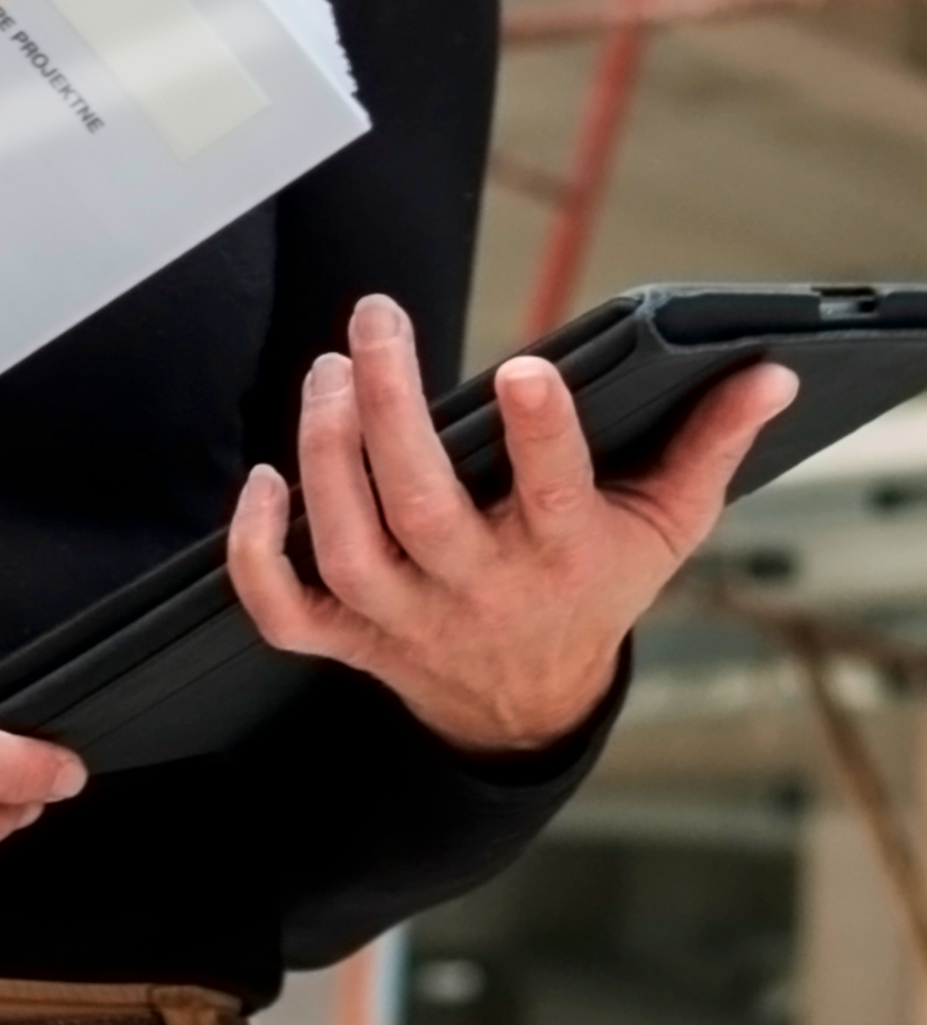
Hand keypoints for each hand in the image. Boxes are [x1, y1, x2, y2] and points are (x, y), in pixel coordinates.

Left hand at [225, 295, 792, 757]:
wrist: (532, 703)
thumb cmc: (597, 584)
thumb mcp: (667, 522)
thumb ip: (711, 445)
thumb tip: (767, 374)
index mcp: (564, 558)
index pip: (554, 496)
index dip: (542, 438)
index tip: (526, 371)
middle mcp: (479, 590)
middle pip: (420, 509)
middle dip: (387, 411)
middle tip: (373, 321)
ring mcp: (407, 621)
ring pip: (349, 547)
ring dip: (325, 456)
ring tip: (329, 372)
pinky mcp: (350, 639)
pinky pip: (286, 610)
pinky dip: (257, 555)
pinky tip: (260, 483)